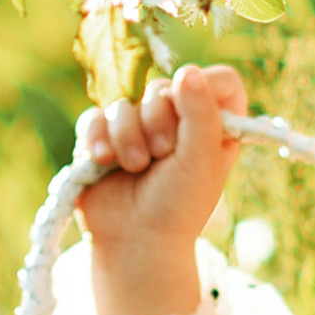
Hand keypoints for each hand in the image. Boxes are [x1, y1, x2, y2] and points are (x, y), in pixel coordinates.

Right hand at [79, 64, 247, 314]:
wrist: (134, 243)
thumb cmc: (178, 208)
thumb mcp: (201, 162)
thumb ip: (202, 114)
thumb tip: (188, 72)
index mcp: (213, 127)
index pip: (220, 81)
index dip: (206, 88)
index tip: (195, 111)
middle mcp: (177, 123)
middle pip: (164, 88)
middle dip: (159, 122)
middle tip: (163, 156)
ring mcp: (137, 129)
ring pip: (125, 103)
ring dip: (127, 137)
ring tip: (135, 168)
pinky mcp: (103, 138)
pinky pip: (94, 116)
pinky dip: (97, 138)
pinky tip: (104, 163)